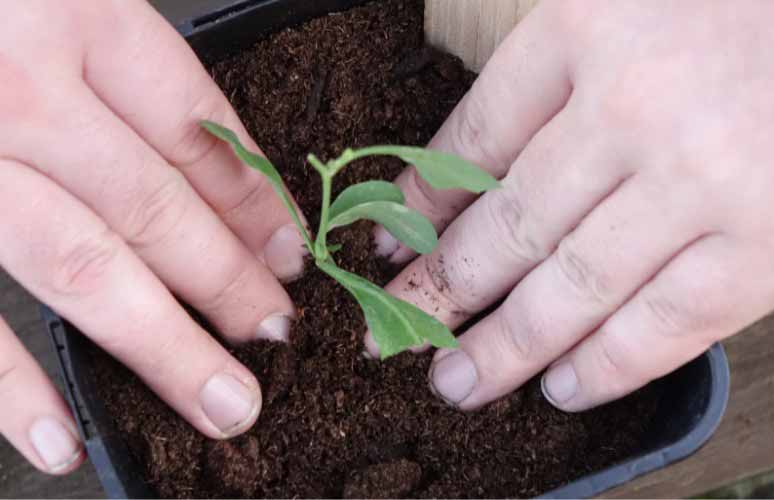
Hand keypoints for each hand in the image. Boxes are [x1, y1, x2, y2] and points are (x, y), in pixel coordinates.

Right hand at [0, 1, 306, 473]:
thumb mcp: (62, 8)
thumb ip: (135, 87)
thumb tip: (239, 188)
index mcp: (73, 15)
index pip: (197, 130)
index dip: (255, 201)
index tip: (289, 254)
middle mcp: (17, 88)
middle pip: (153, 205)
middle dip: (228, 282)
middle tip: (278, 333)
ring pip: (82, 266)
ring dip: (164, 347)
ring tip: (227, 403)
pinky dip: (11, 385)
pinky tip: (62, 437)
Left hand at [368, 0, 773, 410]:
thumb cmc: (729, 11)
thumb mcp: (616, 12)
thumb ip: (543, 88)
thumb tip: (452, 187)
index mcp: (588, 28)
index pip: (476, 139)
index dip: (421, 203)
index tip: (389, 247)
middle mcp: (636, 107)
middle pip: (511, 224)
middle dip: (443, 289)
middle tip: (396, 332)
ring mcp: (704, 182)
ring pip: (574, 286)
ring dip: (507, 346)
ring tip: (458, 381)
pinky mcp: (772, 243)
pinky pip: (668, 322)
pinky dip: (608, 365)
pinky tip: (561, 387)